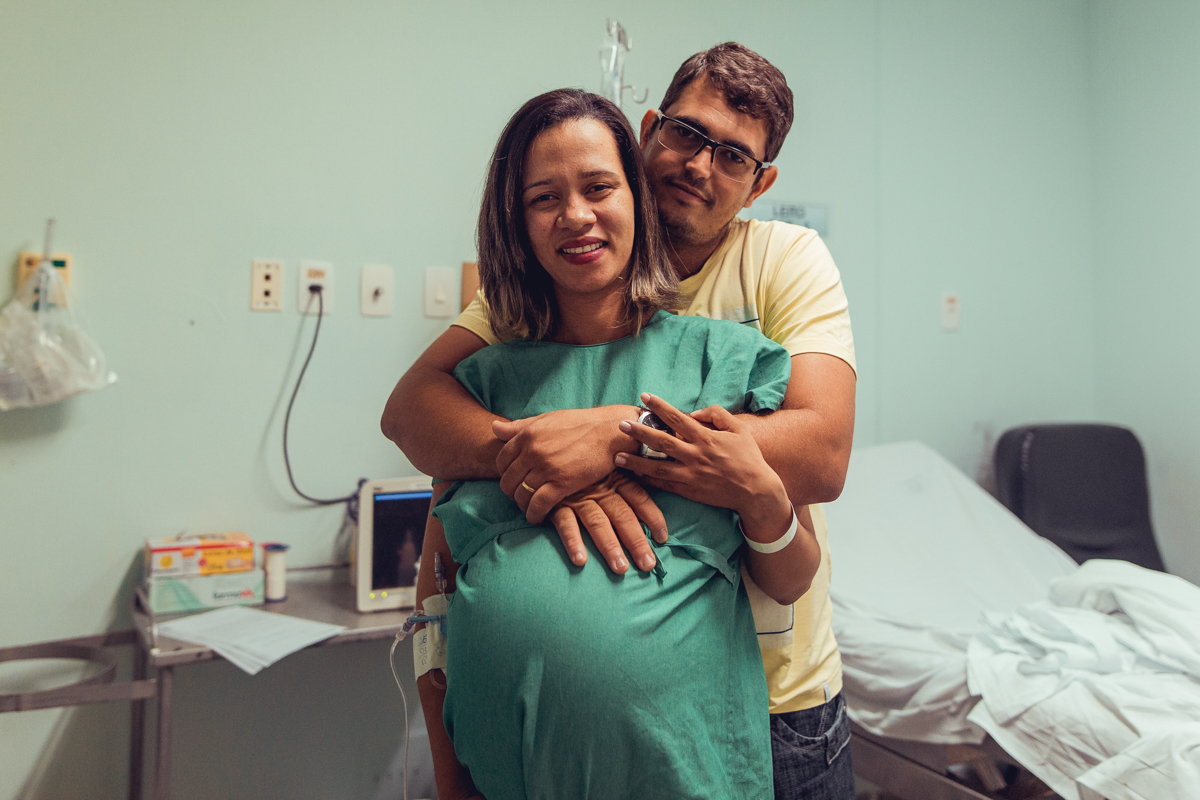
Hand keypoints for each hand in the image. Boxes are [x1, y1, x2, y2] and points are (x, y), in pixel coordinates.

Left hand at [493, 406, 639, 523]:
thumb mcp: (546, 419)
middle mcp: (533, 451)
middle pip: (509, 480)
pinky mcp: (562, 483)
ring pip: (522, 495)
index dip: (504, 474)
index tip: (513, 480)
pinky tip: (537, 517)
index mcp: (527, 435)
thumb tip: (494, 427)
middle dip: (512, 492)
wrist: (609, 432)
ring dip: (523, 505)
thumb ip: (519, 426)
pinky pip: (539, 504)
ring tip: (529, 507)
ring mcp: (547, 468)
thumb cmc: (580, 424)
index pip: (501, 461)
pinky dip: (534, 514)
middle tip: (520, 496)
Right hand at [545, 472, 665, 573]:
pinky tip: (580, 560)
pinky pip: (565, 524)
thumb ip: (626, 475)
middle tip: (648, 565)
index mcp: (616, 478)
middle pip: (623, 516)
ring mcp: (579, 497)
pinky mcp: (556, 504)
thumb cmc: (583, 463)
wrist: (548, 453)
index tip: (663, 538)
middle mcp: (600, 489)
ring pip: (598, 523)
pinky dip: (573, 541)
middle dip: (637, 541)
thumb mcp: (607, 463)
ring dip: (610, 547)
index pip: (639, 498)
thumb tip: (651, 484)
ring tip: (620, 569)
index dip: (652, 517)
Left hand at [614, 393, 785, 515]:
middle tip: (621, 425)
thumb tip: (694, 412)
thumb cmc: (748, 458)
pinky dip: (648, 480)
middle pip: (662, 442)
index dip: (660, 406)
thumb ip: (716, 415)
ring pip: (657, 468)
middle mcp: (695, 455)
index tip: (644, 396)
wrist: (755, 491)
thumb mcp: (738, 429)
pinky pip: (664, 485)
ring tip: (617, 457)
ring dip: (636, 462)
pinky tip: (634, 475)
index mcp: (706, 438)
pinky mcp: (689, 491)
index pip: (677, 418)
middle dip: (640, 433)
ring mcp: (691, 475)